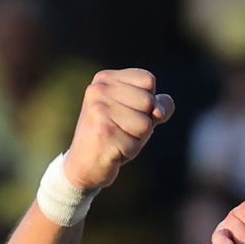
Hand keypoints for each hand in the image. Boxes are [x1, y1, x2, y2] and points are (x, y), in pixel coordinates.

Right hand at [62, 69, 174, 190]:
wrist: (83, 164)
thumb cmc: (114, 136)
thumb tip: (161, 108)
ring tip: (117, 139)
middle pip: (149, 101)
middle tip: (120, 129)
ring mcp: (99, 110)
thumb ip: (156, 105)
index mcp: (105, 79)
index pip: (147, 80)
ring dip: (137, 138)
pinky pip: (137, 143)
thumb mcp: (137, 115)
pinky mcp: (103, 132)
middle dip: (144, 121)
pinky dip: (130, 150)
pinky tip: (112, 150)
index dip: (148, 101)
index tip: (126, 112)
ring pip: (146, 123)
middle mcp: (99, 90)